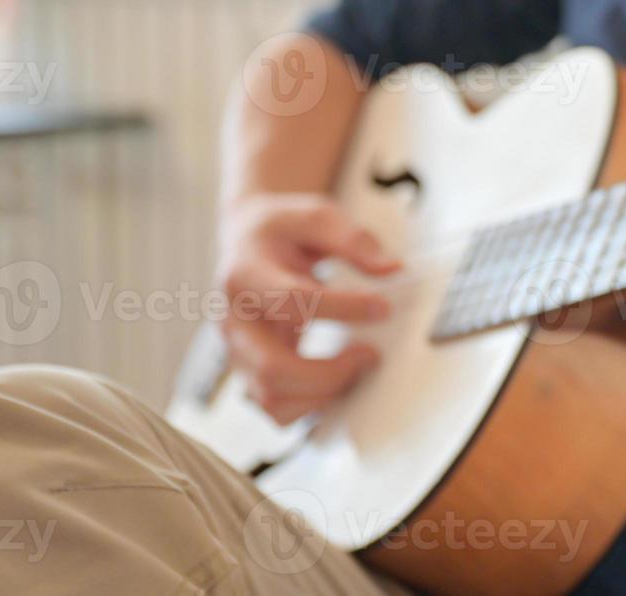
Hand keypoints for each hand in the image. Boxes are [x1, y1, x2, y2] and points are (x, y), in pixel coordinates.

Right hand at [218, 193, 400, 423]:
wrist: (245, 240)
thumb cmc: (280, 230)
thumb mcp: (313, 215)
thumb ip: (352, 240)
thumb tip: (391, 269)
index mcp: (245, 275)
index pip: (293, 301)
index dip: (345, 309)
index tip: (384, 307)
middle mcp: (234, 321)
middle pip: (272, 369)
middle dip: (331, 372)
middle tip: (371, 354)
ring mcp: (238, 352)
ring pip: (270, 399)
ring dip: (323, 394)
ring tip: (357, 368)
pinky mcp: (250, 371)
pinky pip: (275, 409)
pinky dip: (311, 406)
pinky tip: (339, 380)